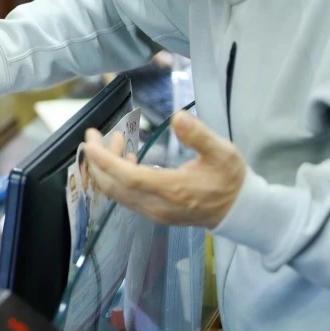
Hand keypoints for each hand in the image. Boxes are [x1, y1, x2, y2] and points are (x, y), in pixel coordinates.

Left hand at [82, 111, 245, 228]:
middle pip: (114, 186)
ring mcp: (153, 212)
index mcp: (173, 189)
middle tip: (93, 135)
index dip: (105, 161)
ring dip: (107, 167)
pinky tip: (126, 157)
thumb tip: (178, 117)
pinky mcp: (153, 214)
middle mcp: (157, 205)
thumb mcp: (222, 152)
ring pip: (117, 192)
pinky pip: (125, 196)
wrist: (239, 210)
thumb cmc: (230, 179)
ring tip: (116, 139)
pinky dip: (117, 177)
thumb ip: (199, 135)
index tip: (90, 143)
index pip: (128, 178)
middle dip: (97, 161)